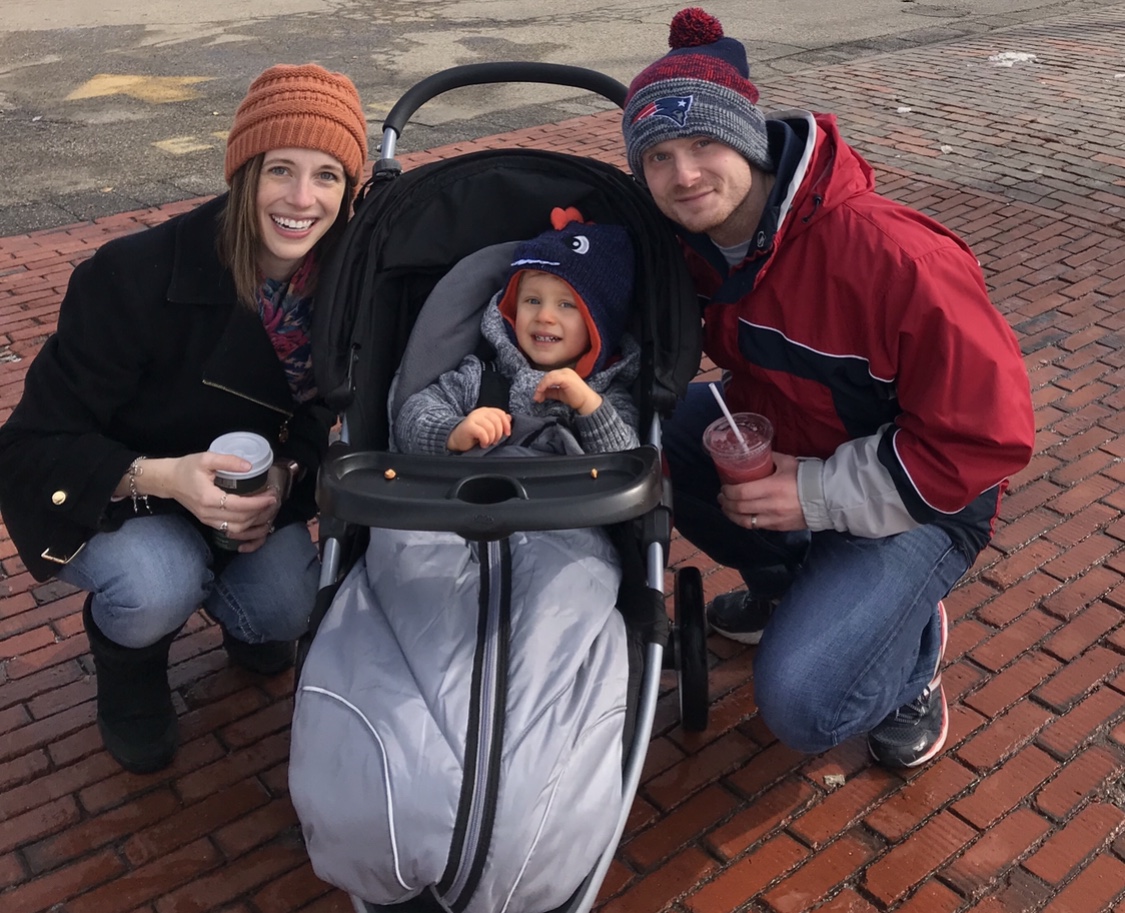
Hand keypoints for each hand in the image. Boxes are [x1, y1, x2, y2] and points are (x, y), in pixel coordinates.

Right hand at [127, 452, 279, 547]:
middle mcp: (208, 513)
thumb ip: (228, 461)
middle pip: (241, 520)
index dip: (257, 503)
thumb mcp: (206, 459)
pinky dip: (246, 526)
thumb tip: (249, 466)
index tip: (271, 496)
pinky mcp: (208, 522)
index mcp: (208, 498)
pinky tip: (255, 516)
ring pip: (237, 528)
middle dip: (260, 512)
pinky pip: (230, 529)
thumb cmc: (186, 468)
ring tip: (266, 508)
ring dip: (255, 521)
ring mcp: (207, 520)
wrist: (168, 480)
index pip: (238, 505)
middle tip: (273, 500)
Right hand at [447, 407, 511, 451]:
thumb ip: (498, 422)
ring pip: (491, 428)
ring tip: (488, 442)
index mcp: (486, 411)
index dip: (506, 424)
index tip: (507, 434)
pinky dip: (485, 440)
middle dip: (499, 433)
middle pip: (497, 421)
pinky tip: (482, 444)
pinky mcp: (468, 426)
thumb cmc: (473, 435)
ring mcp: (473, 418)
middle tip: (495, 441)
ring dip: (492, 438)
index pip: (501, 413)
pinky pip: (482, 433)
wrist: (456, 439)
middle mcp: (480, 412)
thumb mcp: (488, 427)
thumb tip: (509, 417)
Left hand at [534, 368, 601, 414]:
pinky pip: (551, 379)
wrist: (587, 402)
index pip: (549, 377)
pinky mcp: (565, 378)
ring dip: (540, 387)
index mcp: (564, 373)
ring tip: (538, 398)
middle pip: (547, 376)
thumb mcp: (560, 394)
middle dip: (540, 387)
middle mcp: (565, 371)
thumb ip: (551, 392)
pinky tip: (541, 393)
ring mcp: (565, 373)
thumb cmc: (576, 398)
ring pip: (548, 377)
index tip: (538, 397)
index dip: (542, 386)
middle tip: (536, 398)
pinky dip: (544, 386)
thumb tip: (541, 393)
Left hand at [716, 452, 807, 530]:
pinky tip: (741, 516)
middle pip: (739, 508)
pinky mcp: (779, 527)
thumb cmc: (806, 477)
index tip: (723, 487)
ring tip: (727, 508)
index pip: (740, 493)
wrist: (827, 497)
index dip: (727, 492)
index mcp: (772, 487)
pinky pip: (756, 527)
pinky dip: (745, 521)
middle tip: (721, 497)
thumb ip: (769, 459)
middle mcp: (770, 505)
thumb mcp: (787, 462)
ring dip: (732, 515)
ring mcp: (774, 519)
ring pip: (745, 521)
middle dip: (726, 503)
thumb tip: (754, 455)